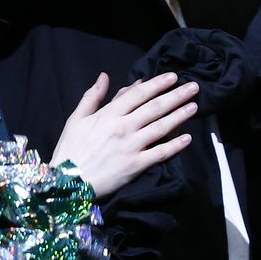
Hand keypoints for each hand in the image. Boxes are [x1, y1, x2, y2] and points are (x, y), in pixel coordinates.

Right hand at [51, 72, 198, 198]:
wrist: (66, 183)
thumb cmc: (70, 149)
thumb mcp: (76, 119)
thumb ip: (92, 97)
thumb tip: (104, 76)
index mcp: (108, 115)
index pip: (138, 94)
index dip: (157, 84)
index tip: (173, 76)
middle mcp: (123, 127)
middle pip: (154, 107)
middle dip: (176, 96)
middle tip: (194, 87)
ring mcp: (131, 146)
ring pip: (161, 127)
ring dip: (180, 116)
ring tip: (194, 106)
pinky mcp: (136, 165)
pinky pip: (160, 153)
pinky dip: (175, 146)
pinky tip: (188, 138)